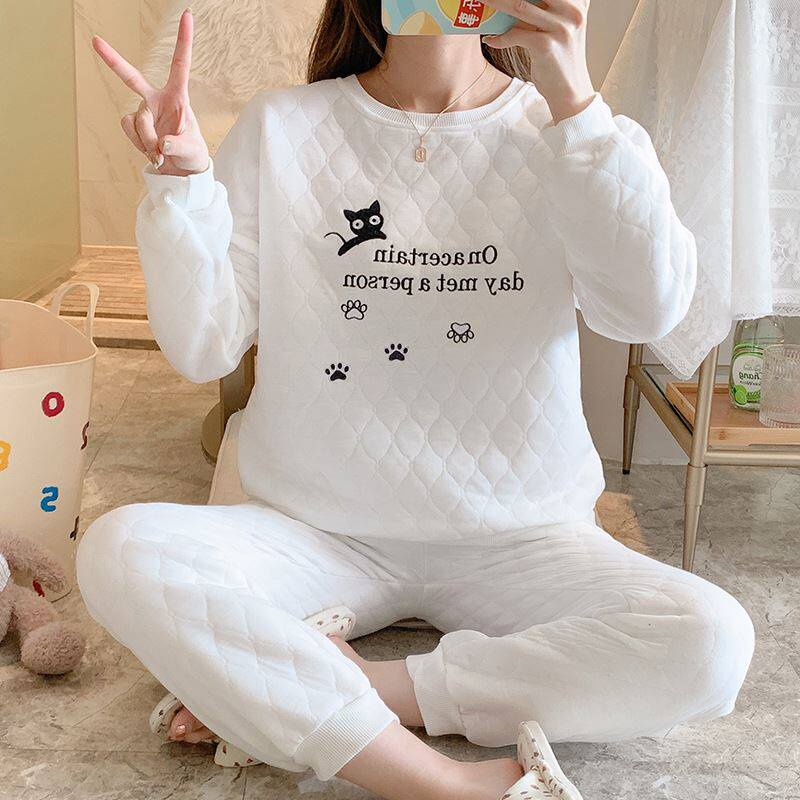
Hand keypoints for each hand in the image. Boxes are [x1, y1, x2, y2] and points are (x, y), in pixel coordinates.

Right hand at [92, 8, 208, 175]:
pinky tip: (153, 153)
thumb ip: (177, 146)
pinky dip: (141, 145)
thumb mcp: (192, 152)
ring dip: (149, 141)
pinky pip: (130, 131)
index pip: (180, 64)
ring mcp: (143, 111)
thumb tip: (162, 143)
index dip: (183, 40)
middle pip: (131, 77)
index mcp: (177, 96)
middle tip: (95, 40)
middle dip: (113, 60)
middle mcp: (156, 99)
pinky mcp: (133, 124)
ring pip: (138, 121)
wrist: (181, 171)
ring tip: (163, 153)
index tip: (187, 14)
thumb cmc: (192, 155)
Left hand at [482, 0, 594, 123]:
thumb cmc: (559, 60)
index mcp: (577, 3)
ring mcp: (561, 27)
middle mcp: (572, 11)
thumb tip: (509, 4)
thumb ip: (543, 12)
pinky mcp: (546, 45)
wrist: (569, 92)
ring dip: (495, 2)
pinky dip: (499, 38)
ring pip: (519, 5)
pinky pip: (515, 34)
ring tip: (481, 1)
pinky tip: (491, 40)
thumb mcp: (557, 29)